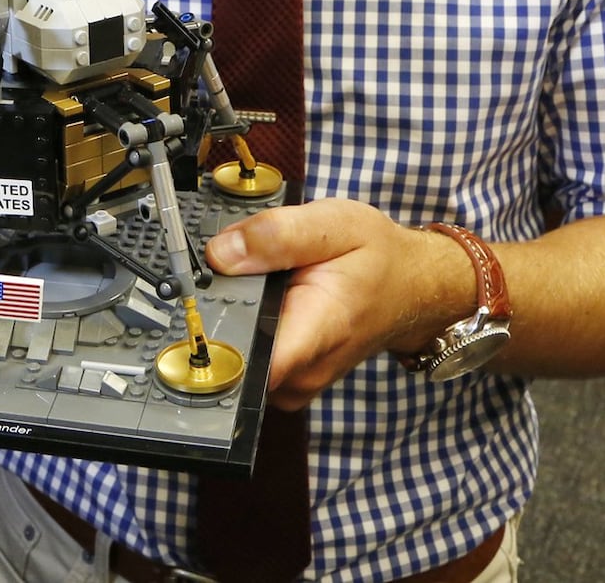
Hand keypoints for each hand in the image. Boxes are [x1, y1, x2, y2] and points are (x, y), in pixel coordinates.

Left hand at [205, 198, 461, 409]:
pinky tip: (261, 298)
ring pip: (236, 355)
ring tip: (253, 279)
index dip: (211, 337)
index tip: (192, 310)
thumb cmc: (380, 257)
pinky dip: (247, 325)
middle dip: (216, 311)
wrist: (413, 287)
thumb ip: (276, 235)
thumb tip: (221, 252)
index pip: (252, 363)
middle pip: (231, 353)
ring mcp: (295, 381)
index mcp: (317, 329)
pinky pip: (249, 356)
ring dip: (232, 317)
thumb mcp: (335, 223)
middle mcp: (303, 368)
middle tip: (226, 269)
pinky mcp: (288, 380)